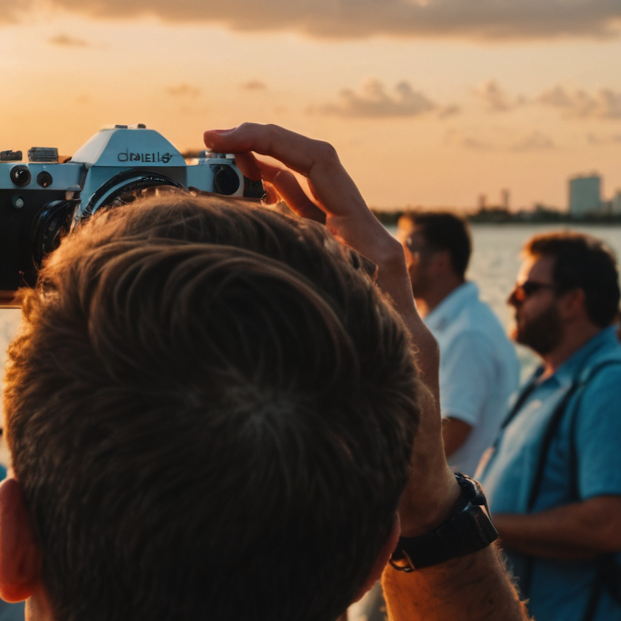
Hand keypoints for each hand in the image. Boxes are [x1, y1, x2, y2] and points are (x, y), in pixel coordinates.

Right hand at [204, 123, 457, 535]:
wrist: (413, 481)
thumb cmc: (405, 435)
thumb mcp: (392, 366)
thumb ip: (374, 313)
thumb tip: (343, 257)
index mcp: (377, 262)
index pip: (324, 172)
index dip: (273, 143)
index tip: (223, 140)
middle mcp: (364, 258)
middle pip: (311, 173)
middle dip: (260, 146)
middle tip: (208, 141)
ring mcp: (349, 273)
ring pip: (303, 202)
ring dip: (260, 176)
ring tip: (211, 168)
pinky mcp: (337, 294)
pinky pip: (299, 238)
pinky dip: (265, 216)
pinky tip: (232, 215)